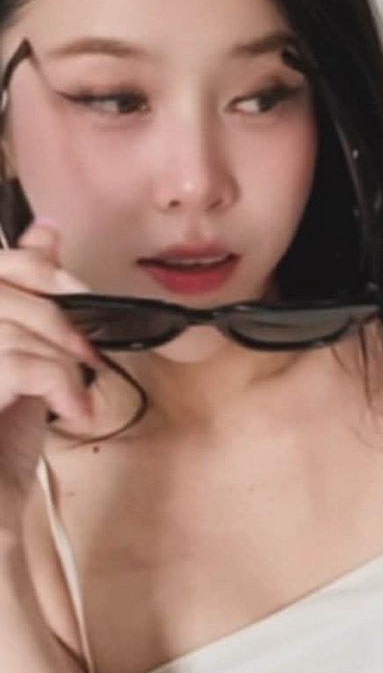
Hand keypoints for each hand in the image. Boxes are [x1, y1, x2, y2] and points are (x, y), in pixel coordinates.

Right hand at [0, 219, 98, 536]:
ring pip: (10, 328)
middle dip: (56, 316)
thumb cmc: (0, 441)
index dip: (35, 265)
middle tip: (85, 356)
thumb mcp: (24, 358)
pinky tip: (72, 412)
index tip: (74, 292)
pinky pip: (16, 364)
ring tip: (75, 394)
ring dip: (60, 358)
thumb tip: (47, 232)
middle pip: (0, 288)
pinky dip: (58, 385)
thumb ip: (30, 298)